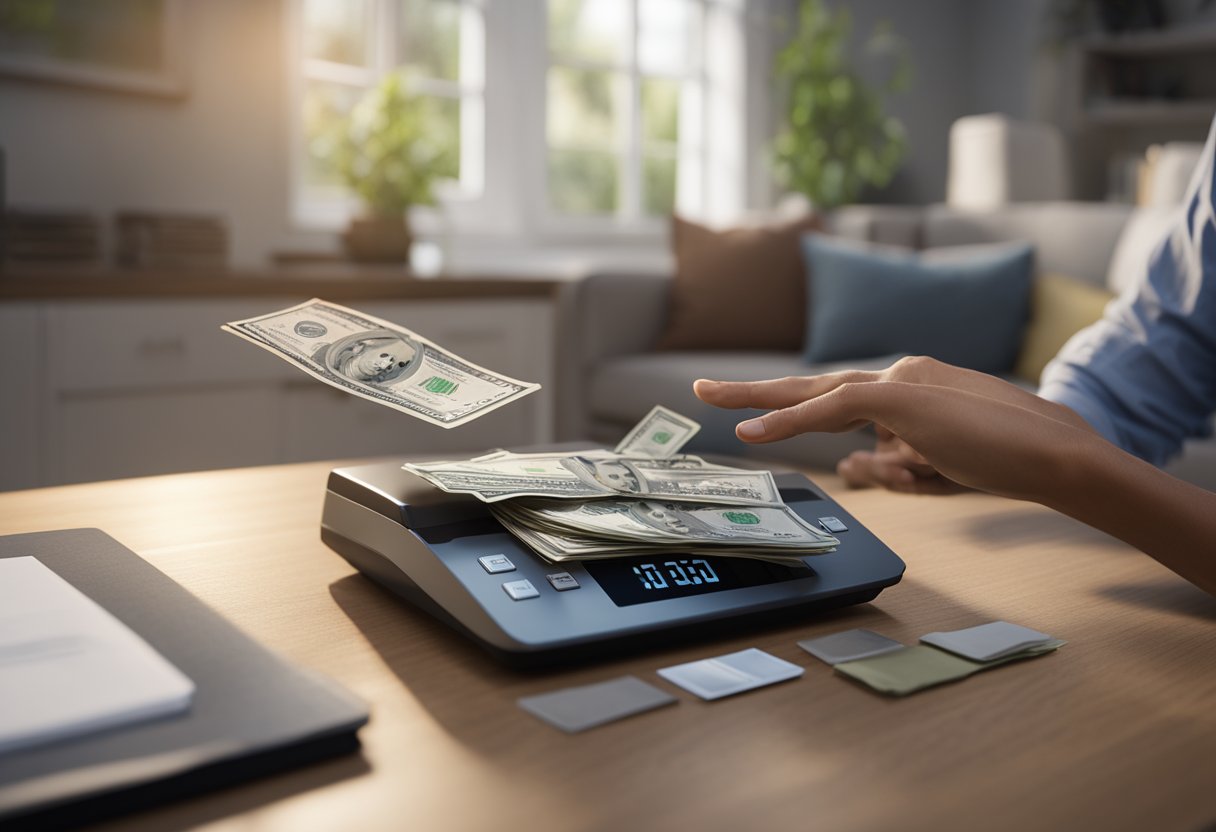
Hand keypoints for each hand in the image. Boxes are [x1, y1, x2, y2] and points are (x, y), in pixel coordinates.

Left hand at [693, 356, 1098, 502]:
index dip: (790, 408)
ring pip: (817, 390)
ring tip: (711, 400)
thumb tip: (854, 468)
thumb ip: (893, 465)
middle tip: (704, 391)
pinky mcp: (905, 395)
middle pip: (814, 384)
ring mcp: (902, 382)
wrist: (1056, 454)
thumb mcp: (935, 470)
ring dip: (761, 399)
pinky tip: (756, 429)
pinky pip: (837, 407)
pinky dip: (794, 419)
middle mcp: (899, 377)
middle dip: (756, 391)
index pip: (835, 398)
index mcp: (906, 392)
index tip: (754, 419)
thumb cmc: (1001, 463)